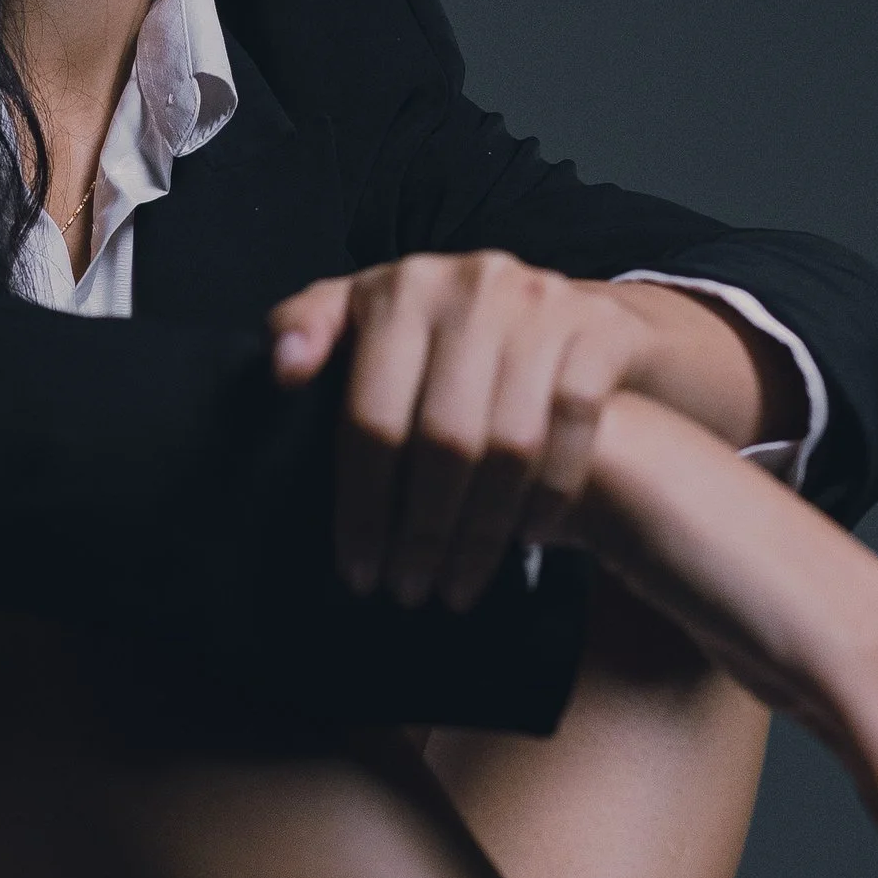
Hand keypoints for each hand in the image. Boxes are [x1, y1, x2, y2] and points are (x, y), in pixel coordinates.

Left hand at [271, 254, 677, 612]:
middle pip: (443, 439)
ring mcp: (539, 304)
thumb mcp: (365, 316)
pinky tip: (526, 538)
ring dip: (483, 530)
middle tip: (408, 590)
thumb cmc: (436, 330)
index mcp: (398, 291)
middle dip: (422, 531)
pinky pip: (573, 428)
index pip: (371, 417)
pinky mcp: (596, 328)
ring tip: (457, 585)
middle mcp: (469, 286)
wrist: (555, 302)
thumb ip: (313, 328)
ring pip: (510, 442)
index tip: (357, 570)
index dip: (362, 505)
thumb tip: (282, 370)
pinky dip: (549, 492)